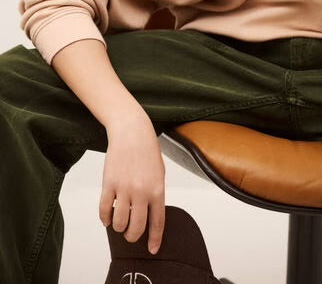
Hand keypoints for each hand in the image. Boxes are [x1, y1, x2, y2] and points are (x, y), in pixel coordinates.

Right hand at [99, 114, 165, 253]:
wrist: (131, 131)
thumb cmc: (147, 149)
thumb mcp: (159, 172)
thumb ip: (156, 194)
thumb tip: (150, 214)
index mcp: (157, 190)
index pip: (157, 222)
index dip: (155, 239)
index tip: (153, 249)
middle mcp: (141, 192)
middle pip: (136, 227)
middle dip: (133, 236)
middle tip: (131, 235)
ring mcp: (124, 188)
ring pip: (119, 222)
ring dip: (118, 227)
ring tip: (119, 224)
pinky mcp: (109, 184)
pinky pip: (104, 210)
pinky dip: (104, 218)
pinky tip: (107, 218)